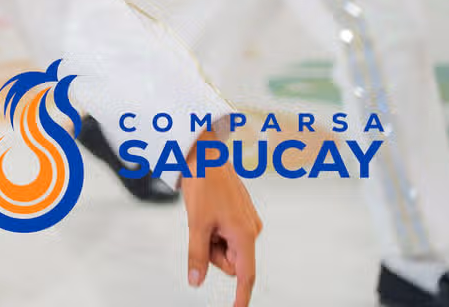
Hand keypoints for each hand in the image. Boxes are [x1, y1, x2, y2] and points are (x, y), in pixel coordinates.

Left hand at [182, 135, 261, 305]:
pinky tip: (209, 212)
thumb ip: (197, 255)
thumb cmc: (203, 185)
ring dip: (212, 240)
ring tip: (205, 216)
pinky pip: (227, 236)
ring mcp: (249, 223)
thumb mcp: (196, 224)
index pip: (245, 275)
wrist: (206, 155)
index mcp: (245, 234)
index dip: (241, 296)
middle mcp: (253, 230)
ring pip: (227, 249)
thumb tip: (196, 281)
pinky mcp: (243, 217)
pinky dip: (215, 231)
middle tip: (201, 228)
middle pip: (231, 263)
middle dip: (213, 253)